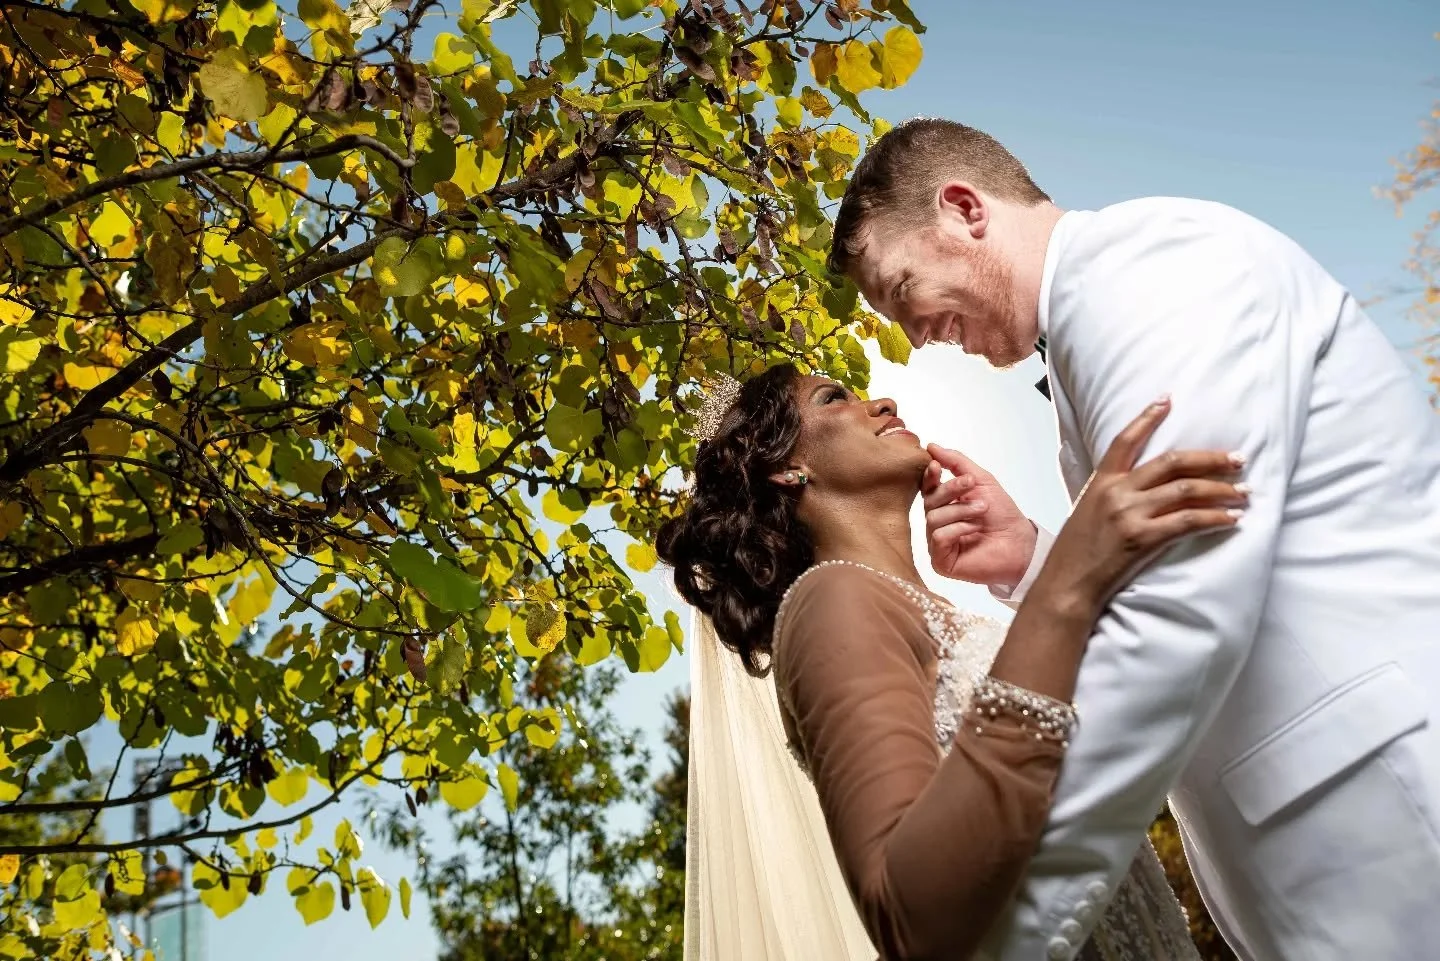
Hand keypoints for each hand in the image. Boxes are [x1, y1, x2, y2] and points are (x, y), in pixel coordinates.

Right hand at [923, 445, 1037, 585]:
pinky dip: (957, 529)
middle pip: (929, 501)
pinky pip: (938, 537)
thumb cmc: (1002, 514)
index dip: (929, 476)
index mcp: (944, 505)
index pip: (927, 488)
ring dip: (960, 510)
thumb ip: (956, 462)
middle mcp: (938, 524)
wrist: (1020, 542)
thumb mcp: (981, 480)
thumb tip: (931, 447)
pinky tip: (974, 530)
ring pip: (933, 518)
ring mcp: (938, 543)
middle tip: (972, 486)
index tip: (936, 465)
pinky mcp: (941, 561)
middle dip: (951, 490)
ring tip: (981, 511)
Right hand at [1032, 396, 1247, 620]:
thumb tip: (1152, 489)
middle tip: (1238, 460)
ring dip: (1222, 490)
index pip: (1126, 440)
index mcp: (1101, 483)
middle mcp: (1116, 492)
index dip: (1147, 417)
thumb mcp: (1089, 513)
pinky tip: (1232, 520)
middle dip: (1211, 459)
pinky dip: (1215, 519)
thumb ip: (1115, 495)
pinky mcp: (1141, 538)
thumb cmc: (1078, 554)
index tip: (1167, 399)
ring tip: (1244, 493)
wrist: (1067, 585)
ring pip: (1187, 490)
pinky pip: (1188, 521)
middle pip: (1172, 462)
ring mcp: (1128, 514)